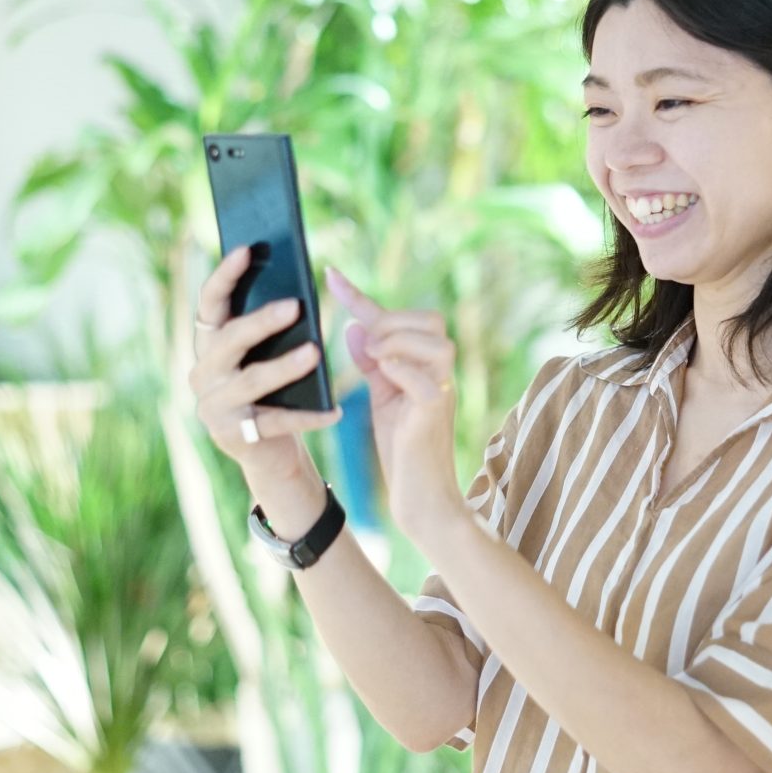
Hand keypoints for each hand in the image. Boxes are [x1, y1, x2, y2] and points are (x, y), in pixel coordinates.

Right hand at [188, 245, 341, 482]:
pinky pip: (275, 422)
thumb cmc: (273, 390)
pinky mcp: (234, 436)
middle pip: (229, 340)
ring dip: (285, 366)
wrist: (268, 451)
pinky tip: (335, 411)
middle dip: (261, 321)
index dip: (224, 275)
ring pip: (251, 381)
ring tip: (315, 352)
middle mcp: (203, 372)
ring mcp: (214, 406)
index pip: (209, 303)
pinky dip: (308, 416)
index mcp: (208, 344)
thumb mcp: (267, 355)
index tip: (247, 249)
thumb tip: (298, 287)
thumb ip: (271, 325)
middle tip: (295, 306)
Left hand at [324, 266, 466, 536]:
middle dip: (392, 323)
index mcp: (424, 365)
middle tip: (366, 347)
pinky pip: (426, 379)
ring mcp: (442, 392)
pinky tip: (383, 372)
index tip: (329, 274)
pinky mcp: (436, 414)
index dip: (360, 296)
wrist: (422, 498)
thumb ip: (373, 362)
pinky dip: (402, 368)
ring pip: (436, 342)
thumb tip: (355, 326)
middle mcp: (439, 373)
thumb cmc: (404, 449)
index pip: (395, 318)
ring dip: (399, 343)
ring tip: (375, 359)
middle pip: (430, 319)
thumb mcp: (382, 397)